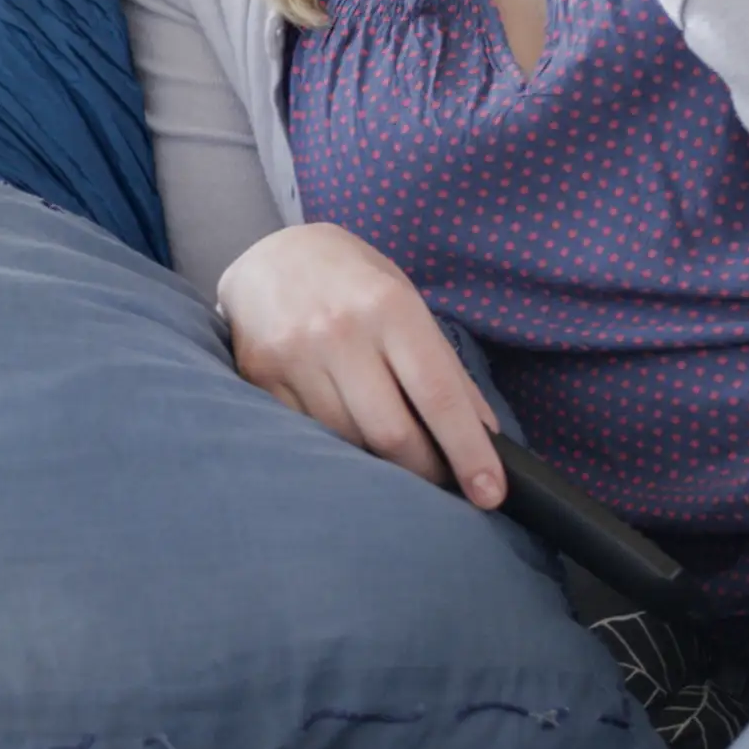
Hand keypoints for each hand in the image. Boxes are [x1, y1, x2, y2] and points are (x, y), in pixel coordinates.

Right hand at [216, 222, 505, 507]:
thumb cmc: (351, 280)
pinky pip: (309, 435)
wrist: (269, 256)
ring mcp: (293, 355)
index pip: (437, 395)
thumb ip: (443, 365)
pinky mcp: (259, 376)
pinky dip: (336, 445)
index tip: (490, 493)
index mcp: (388, 306)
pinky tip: (345, 429)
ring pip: (349, 442)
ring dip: (379, 461)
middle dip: (426, 469)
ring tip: (391, 447)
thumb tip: (483, 434)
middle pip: (392, 434)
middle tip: (442, 476)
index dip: (468, 450)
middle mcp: (339, 331)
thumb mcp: (406, 300)